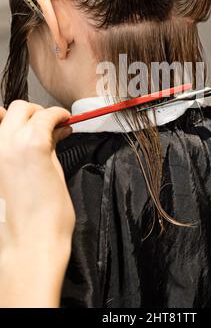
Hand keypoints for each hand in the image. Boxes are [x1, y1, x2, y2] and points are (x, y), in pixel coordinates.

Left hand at [0, 101, 74, 306]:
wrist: (31, 240)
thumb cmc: (51, 213)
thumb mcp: (57, 171)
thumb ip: (53, 143)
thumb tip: (59, 129)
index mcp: (30, 142)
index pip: (46, 115)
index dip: (59, 115)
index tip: (65, 119)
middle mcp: (6, 142)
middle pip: (20, 109)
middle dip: (38, 112)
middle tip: (52, 123)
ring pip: (4, 118)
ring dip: (20, 119)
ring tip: (35, 132)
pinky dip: (8, 134)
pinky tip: (20, 144)